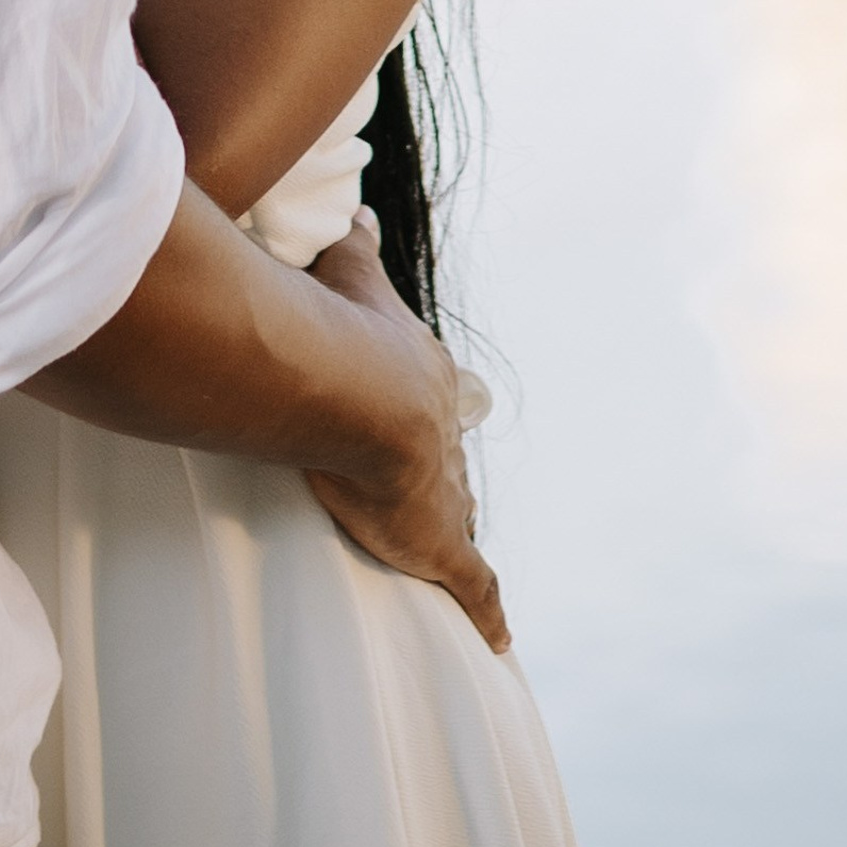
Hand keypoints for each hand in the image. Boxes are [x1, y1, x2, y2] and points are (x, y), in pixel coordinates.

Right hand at [303, 215, 509, 652]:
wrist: (357, 388)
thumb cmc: (345, 330)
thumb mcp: (354, 277)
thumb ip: (354, 245)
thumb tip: (361, 207)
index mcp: (423, 379)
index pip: (425, 399)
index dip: (414, 411)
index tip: (408, 419)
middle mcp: (444, 436)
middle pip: (446, 459)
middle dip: (438, 473)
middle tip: (426, 489)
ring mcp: (448, 493)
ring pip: (459, 515)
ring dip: (454, 531)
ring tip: (444, 547)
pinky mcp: (444, 546)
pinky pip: (475, 586)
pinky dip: (488, 612)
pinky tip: (500, 639)